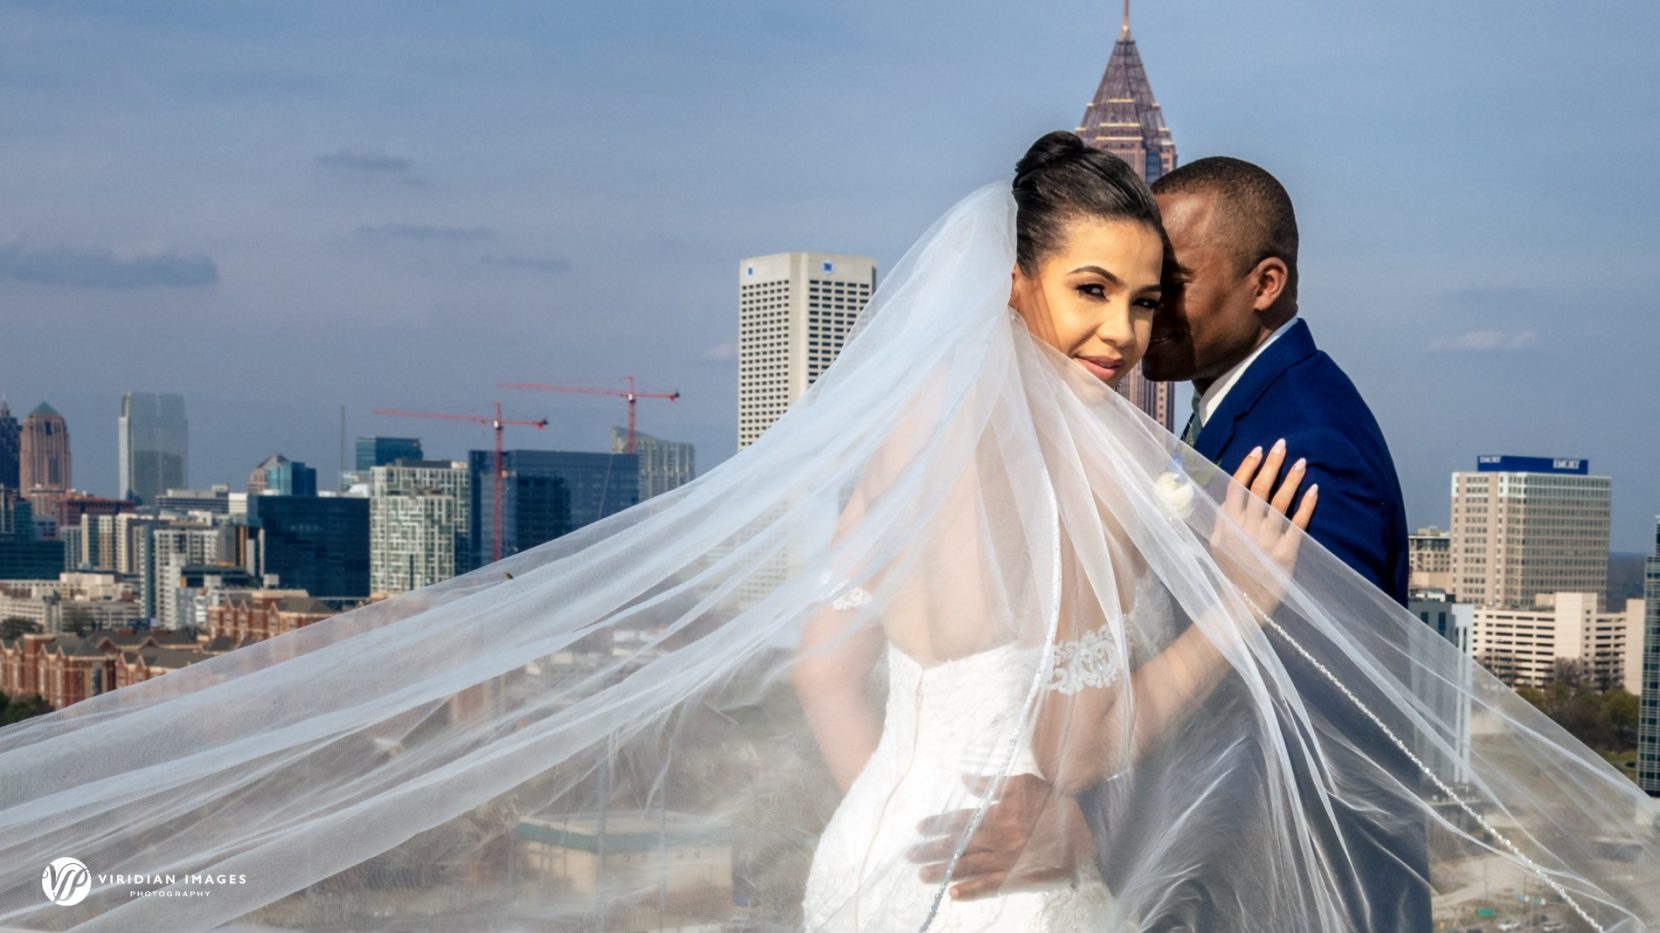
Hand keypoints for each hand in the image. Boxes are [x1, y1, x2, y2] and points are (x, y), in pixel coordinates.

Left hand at [905, 773, 1088, 899]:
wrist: (1083, 827)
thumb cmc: (1052, 802)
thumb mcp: (1020, 784)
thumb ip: (989, 784)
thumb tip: (962, 778)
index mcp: (995, 815)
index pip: (959, 821)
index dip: (937, 825)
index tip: (918, 829)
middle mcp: (995, 838)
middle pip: (957, 845)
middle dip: (931, 850)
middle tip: (910, 856)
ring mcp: (1005, 859)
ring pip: (967, 866)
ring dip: (943, 872)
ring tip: (922, 876)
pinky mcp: (1017, 877)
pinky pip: (989, 886)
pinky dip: (971, 891)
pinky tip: (953, 895)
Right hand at [1210, 438, 1316, 615]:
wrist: (1242, 604)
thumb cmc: (1228, 572)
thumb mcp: (1216, 544)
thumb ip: (1221, 519)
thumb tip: (1229, 495)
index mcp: (1227, 524)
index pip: (1236, 487)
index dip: (1247, 466)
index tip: (1258, 449)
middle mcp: (1246, 528)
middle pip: (1259, 488)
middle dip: (1271, 464)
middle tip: (1282, 445)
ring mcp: (1266, 540)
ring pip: (1280, 502)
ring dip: (1291, 479)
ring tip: (1301, 462)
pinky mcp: (1285, 553)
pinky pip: (1298, 524)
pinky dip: (1307, 505)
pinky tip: (1314, 489)